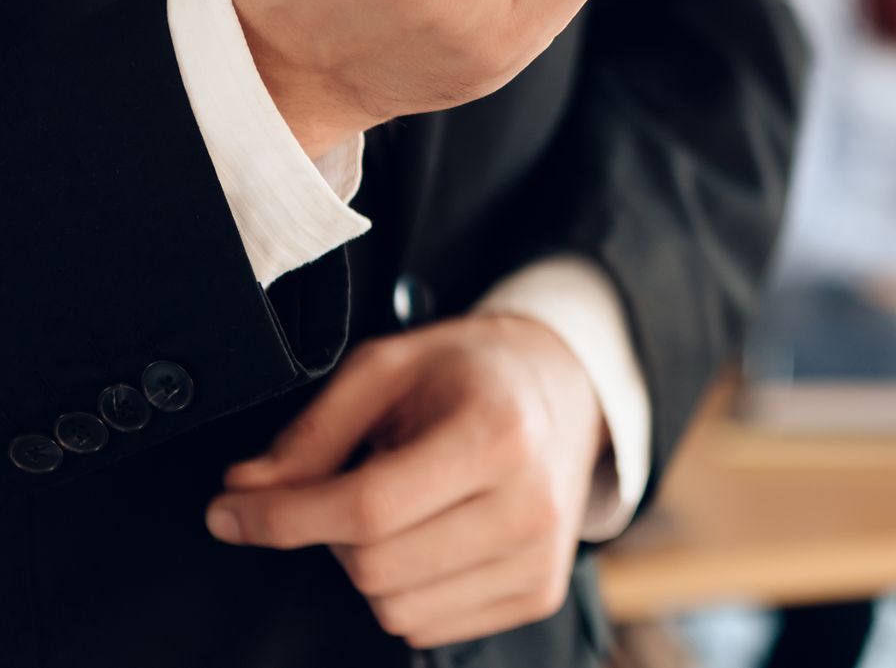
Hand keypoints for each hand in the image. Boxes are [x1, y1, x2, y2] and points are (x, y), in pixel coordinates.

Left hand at [206, 316, 607, 648]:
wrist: (567, 389)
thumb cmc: (475, 373)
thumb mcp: (389, 368)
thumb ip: (313, 431)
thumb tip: (245, 493)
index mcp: (498, 433)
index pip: (367, 507)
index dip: (281, 518)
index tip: (229, 512)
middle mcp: (529, 503)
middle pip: (373, 566)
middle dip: (330, 534)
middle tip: (351, 483)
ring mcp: (540, 556)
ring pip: (395, 609)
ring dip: (368, 566)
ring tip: (403, 506)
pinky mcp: (540, 593)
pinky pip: (427, 628)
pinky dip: (405, 590)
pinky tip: (431, 535)